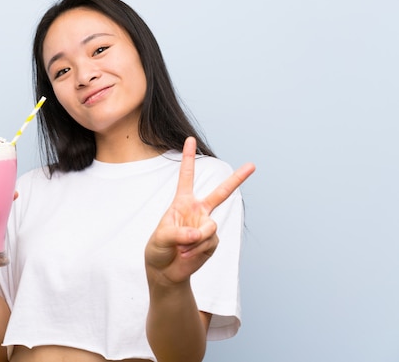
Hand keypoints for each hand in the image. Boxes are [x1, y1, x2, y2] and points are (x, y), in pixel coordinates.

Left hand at [145, 137, 254, 285]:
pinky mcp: (212, 242)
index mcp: (182, 203)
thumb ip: (178, 233)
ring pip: (208, 228)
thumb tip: (199, 232)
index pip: (186, 177)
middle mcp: (198, 212)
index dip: (188, 158)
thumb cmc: (158, 250)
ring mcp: (207, 226)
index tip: (191, 139)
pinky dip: (196, 251)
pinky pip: (209, 243)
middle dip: (237, 179)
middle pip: (221, 193)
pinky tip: (188, 255)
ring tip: (181, 249)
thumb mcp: (160, 238)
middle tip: (252, 165)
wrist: (166, 271)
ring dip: (193, 241)